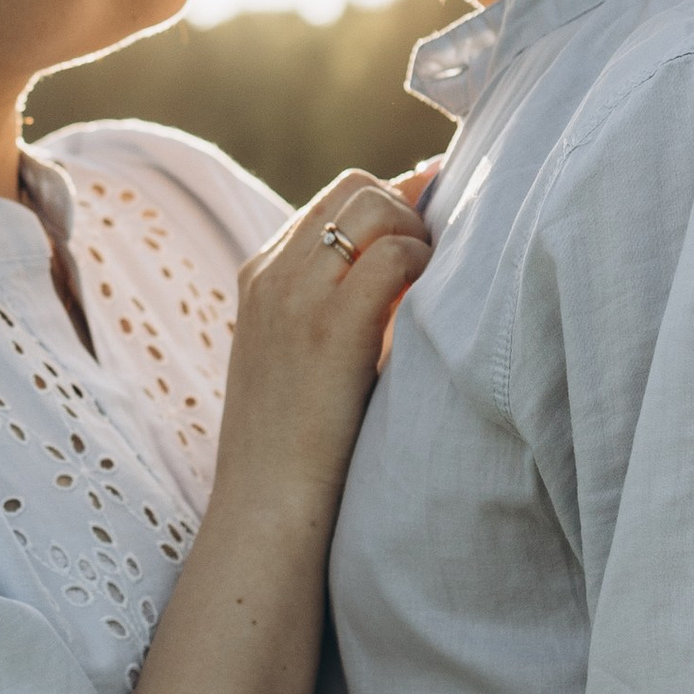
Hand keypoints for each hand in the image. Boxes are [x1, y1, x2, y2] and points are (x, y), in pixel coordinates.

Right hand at [219, 171, 429, 507]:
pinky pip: (393, 255)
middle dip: (406, 210)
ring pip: (374, 207)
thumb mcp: (298, 356)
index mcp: (260, 275)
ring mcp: (296, 295)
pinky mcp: (330, 326)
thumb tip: (402, 259)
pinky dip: (423, 266)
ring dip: (417, 235)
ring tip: (430, 287)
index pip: (331, 201)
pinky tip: (429, 306)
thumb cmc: (296, 443)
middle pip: (355, 189)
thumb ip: (332, 304)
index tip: (427, 236)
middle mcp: (273, 272)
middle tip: (433, 263)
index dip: (389, 208)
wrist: (266, 505)